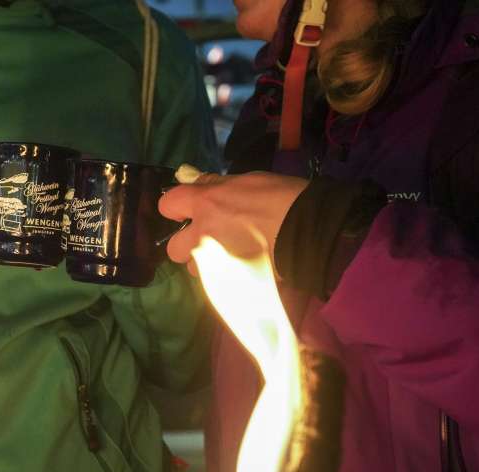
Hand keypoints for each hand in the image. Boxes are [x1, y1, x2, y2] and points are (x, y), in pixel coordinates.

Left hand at [158, 171, 308, 274]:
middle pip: (173, 248)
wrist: (311, 232)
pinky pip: (214, 283)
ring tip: (231, 257)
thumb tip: (197, 182)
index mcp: (206, 203)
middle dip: (188, 245)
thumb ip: (217, 185)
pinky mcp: (228, 284)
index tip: (188, 209)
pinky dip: (224, 277)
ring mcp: (213, 263)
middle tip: (210, 239)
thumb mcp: (249, 180)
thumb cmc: (284, 198)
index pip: (167, 204)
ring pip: (194, 269)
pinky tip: (242, 269)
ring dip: (205, 264)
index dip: (176, 207)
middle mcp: (202, 235)